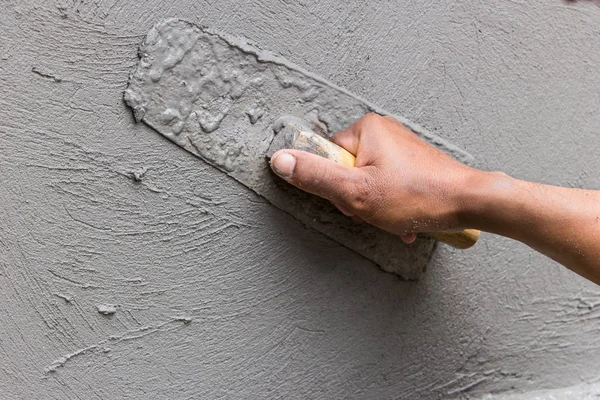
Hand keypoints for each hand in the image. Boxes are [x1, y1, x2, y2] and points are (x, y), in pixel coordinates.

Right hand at [269, 113, 475, 242]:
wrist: (469, 202)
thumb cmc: (417, 195)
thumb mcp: (356, 192)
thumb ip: (315, 176)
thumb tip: (280, 160)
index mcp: (367, 129)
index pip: (328, 156)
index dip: (336, 186)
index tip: (354, 197)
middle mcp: (383, 131)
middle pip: (348, 170)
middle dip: (358, 198)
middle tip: (375, 208)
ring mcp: (400, 147)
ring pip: (369, 181)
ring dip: (376, 206)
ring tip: (394, 216)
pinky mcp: (412, 162)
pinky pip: (388, 184)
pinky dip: (391, 204)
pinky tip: (403, 218)